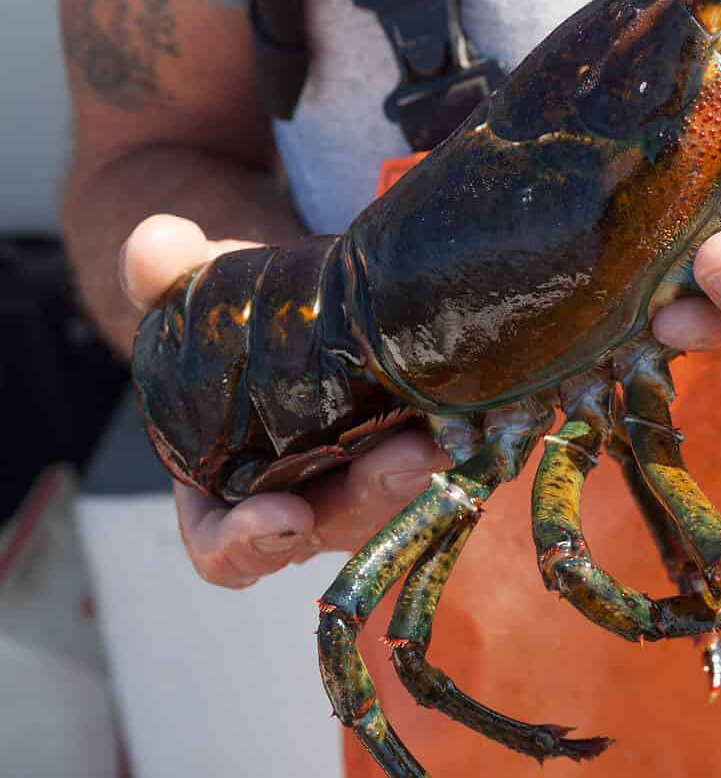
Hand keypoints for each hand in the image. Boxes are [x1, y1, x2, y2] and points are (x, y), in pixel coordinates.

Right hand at [122, 214, 449, 587]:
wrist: (304, 298)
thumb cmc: (234, 315)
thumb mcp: (195, 291)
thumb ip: (164, 275)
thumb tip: (154, 246)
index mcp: (226, 493)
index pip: (230, 554)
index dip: (250, 544)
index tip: (282, 513)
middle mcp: (306, 500)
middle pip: (339, 524)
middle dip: (374, 494)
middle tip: (405, 453)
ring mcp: (369, 480)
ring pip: (405, 499)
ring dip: (432, 472)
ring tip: (451, 428)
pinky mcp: (425, 446)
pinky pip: (451, 459)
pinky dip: (469, 435)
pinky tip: (487, 403)